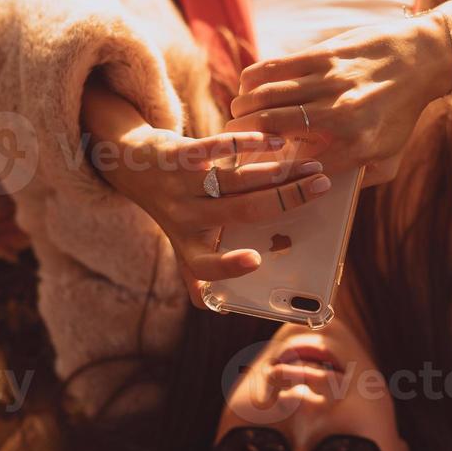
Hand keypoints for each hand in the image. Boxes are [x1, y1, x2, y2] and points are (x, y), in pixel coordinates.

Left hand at [81, 79, 330, 298]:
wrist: (130, 165)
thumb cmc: (171, 208)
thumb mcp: (180, 243)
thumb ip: (197, 274)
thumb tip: (221, 309)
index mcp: (189, 246)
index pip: (204, 267)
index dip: (228, 267)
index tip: (256, 261)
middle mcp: (185, 218)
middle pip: (244, 211)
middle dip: (288, 199)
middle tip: (321, 186)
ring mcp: (181, 185)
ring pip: (238, 181)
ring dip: (280, 172)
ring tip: (310, 165)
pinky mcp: (179, 154)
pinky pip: (216, 147)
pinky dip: (247, 143)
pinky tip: (273, 140)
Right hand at [225, 14, 451, 176]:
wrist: (421, 59)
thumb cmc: (402, 114)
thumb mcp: (390, 158)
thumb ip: (356, 180)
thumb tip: (317, 192)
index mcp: (356, 147)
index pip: (296, 167)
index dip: (266, 170)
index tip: (252, 172)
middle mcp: (341, 115)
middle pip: (270, 127)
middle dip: (241, 136)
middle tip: (231, 141)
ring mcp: (331, 81)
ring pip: (266, 95)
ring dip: (242, 107)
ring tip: (237, 115)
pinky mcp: (324, 54)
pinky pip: (274, 67)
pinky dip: (252, 79)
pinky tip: (248, 88)